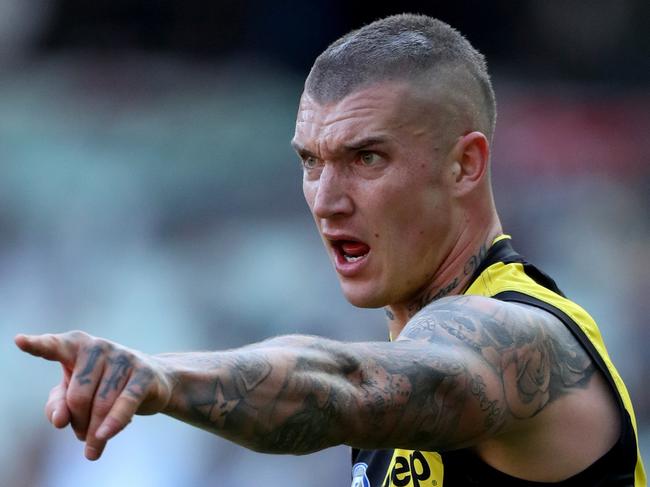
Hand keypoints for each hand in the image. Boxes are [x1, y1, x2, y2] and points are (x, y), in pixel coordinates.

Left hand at [15, 331, 173, 459]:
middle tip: (80, 435)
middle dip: (78, 422)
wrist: (152, 381)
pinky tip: (103, 437)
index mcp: (77, 346)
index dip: (38, 345)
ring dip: (95, 432)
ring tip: (94, 445)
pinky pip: (124, 403)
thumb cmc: (104, 385)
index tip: (19, 341)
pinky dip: (113, 423)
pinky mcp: (144, 373)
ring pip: (101, 404)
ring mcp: (124, 357)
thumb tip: (59, 421)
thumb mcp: (74, 394)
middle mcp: (100, 347)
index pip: (55, 346)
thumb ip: (58, 405)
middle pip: (78, 395)